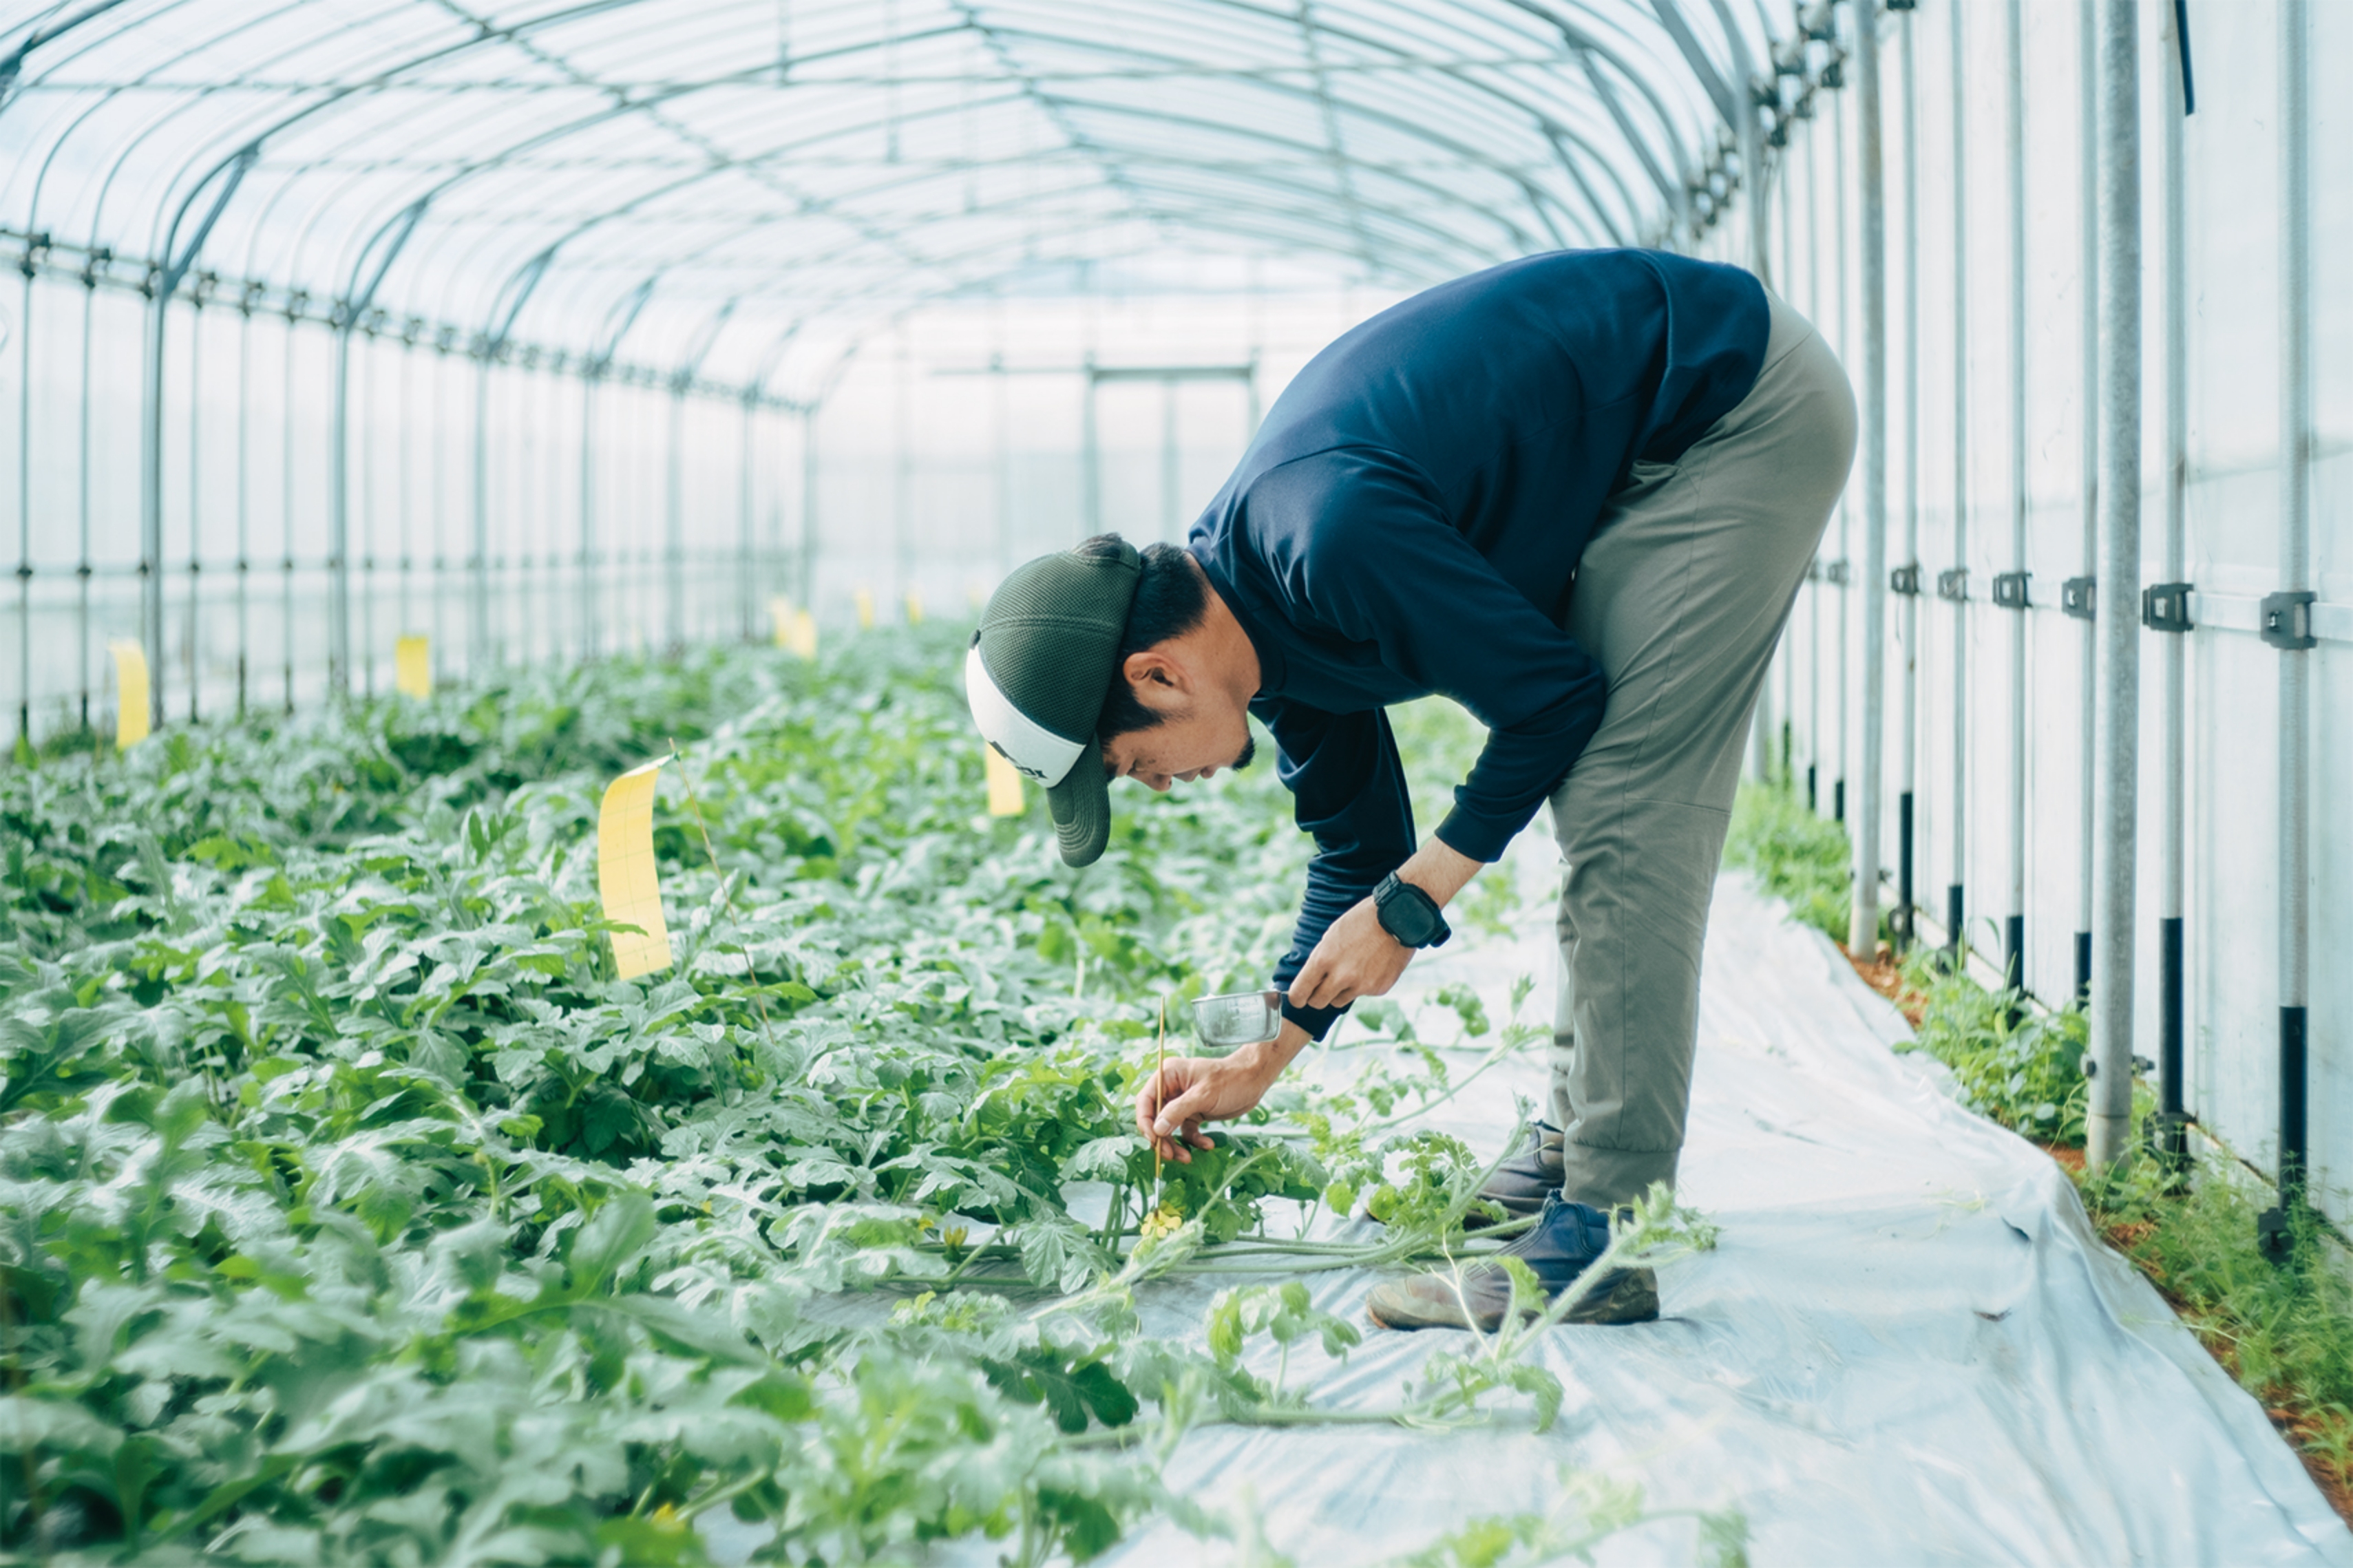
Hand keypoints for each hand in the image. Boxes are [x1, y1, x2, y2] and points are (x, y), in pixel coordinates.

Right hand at [1134, 1042, 1286, 1163]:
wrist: (1255, 1080)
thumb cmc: (1231, 1079)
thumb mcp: (1204, 1095)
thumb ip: (1178, 1111)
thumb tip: (1157, 1130)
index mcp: (1168, 1075)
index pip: (1145, 1100)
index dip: (1145, 1122)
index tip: (1153, 1140)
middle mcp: (1171, 1089)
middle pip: (1155, 1118)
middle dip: (1161, 1138)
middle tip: (1168, 1155)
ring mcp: (1182, 1102)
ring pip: (1169, 1129)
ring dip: (1175, 1144)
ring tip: (1186, 1158)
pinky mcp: (1194, 1113)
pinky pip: (1186, 1131)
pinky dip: (1194, 1141)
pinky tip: (1208, 1144)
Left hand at [1286, 895, 1412, 1011]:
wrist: (1397, 917)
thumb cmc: (1361, 922)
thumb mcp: (1331, 936)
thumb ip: (1320, 961)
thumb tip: (1311, 981)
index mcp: (1323, 960)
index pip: (1300, 993)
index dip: (1296, 998)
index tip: (1298, 998)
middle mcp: (1341, 976)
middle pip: (1318, 1003)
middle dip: (1317, 996)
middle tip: (1322, 987)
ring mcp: (1361, 985)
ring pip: (1339, 1001)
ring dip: (1340, 991)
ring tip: (1351, 969)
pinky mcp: (1378, 989)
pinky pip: (1362, 994)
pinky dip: (1363, 985)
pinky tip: (1371, 966)